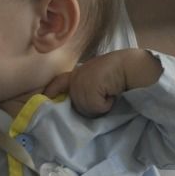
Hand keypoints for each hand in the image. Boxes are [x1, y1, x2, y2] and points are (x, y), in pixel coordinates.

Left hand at [44, 49, 161, 117]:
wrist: (130, 66)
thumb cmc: (118, 72)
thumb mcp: (97, 77)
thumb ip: (85, 86)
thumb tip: (79, 104)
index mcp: (78, 73)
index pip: (59, 82)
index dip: (50, 91)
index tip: (44, 100)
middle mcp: (76, 77)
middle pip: (75, 104)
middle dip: (88, 106)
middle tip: (103, 96)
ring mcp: (81, 83)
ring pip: (85, 109)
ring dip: (99, 106)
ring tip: (109, 94)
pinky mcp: (89, 89)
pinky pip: (95, 108)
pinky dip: (106, 105)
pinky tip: (112, 95)